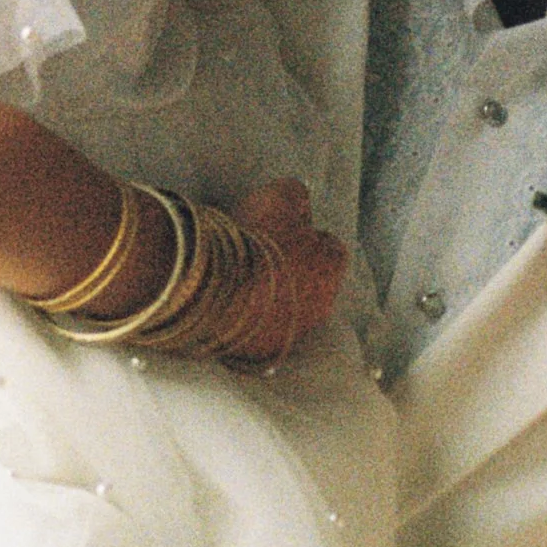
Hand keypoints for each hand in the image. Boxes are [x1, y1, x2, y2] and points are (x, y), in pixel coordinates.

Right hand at [208, 178, 348, 363]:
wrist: (214, 286)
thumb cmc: (254, 237)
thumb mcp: (280, 196)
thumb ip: (296, 196)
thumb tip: (298, 200)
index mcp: (331, 269)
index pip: (331, 248)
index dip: (307, 234)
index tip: (283, 227)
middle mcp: (320, 307)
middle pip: (310, 281)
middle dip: (291, 267)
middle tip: (258, 251)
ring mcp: (290, 333)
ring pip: (286, 309)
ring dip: (270, 295)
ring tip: (239, 277)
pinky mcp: (261, 351)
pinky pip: (260, 329)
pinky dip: (249, 317)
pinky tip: (227, 300)